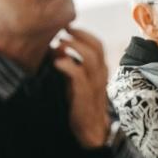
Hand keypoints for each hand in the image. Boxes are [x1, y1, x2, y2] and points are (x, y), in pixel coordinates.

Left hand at [52, 28, 110, 147]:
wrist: (90, 129)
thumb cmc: (81, 102)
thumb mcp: (78, 80)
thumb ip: (71, 63)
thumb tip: (55, 47)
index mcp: (101, 69)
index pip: (97, 44)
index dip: (83, 33)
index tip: (67, 27)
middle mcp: (101, 74)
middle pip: (96, 47)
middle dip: (78, 35)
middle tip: (62, 31)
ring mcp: (95, 84)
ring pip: (91, 58)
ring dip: (73, 47)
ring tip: (59, 45)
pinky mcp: (85, 95)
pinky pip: (79, 75)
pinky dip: (67, 65)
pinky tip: (57, 63)